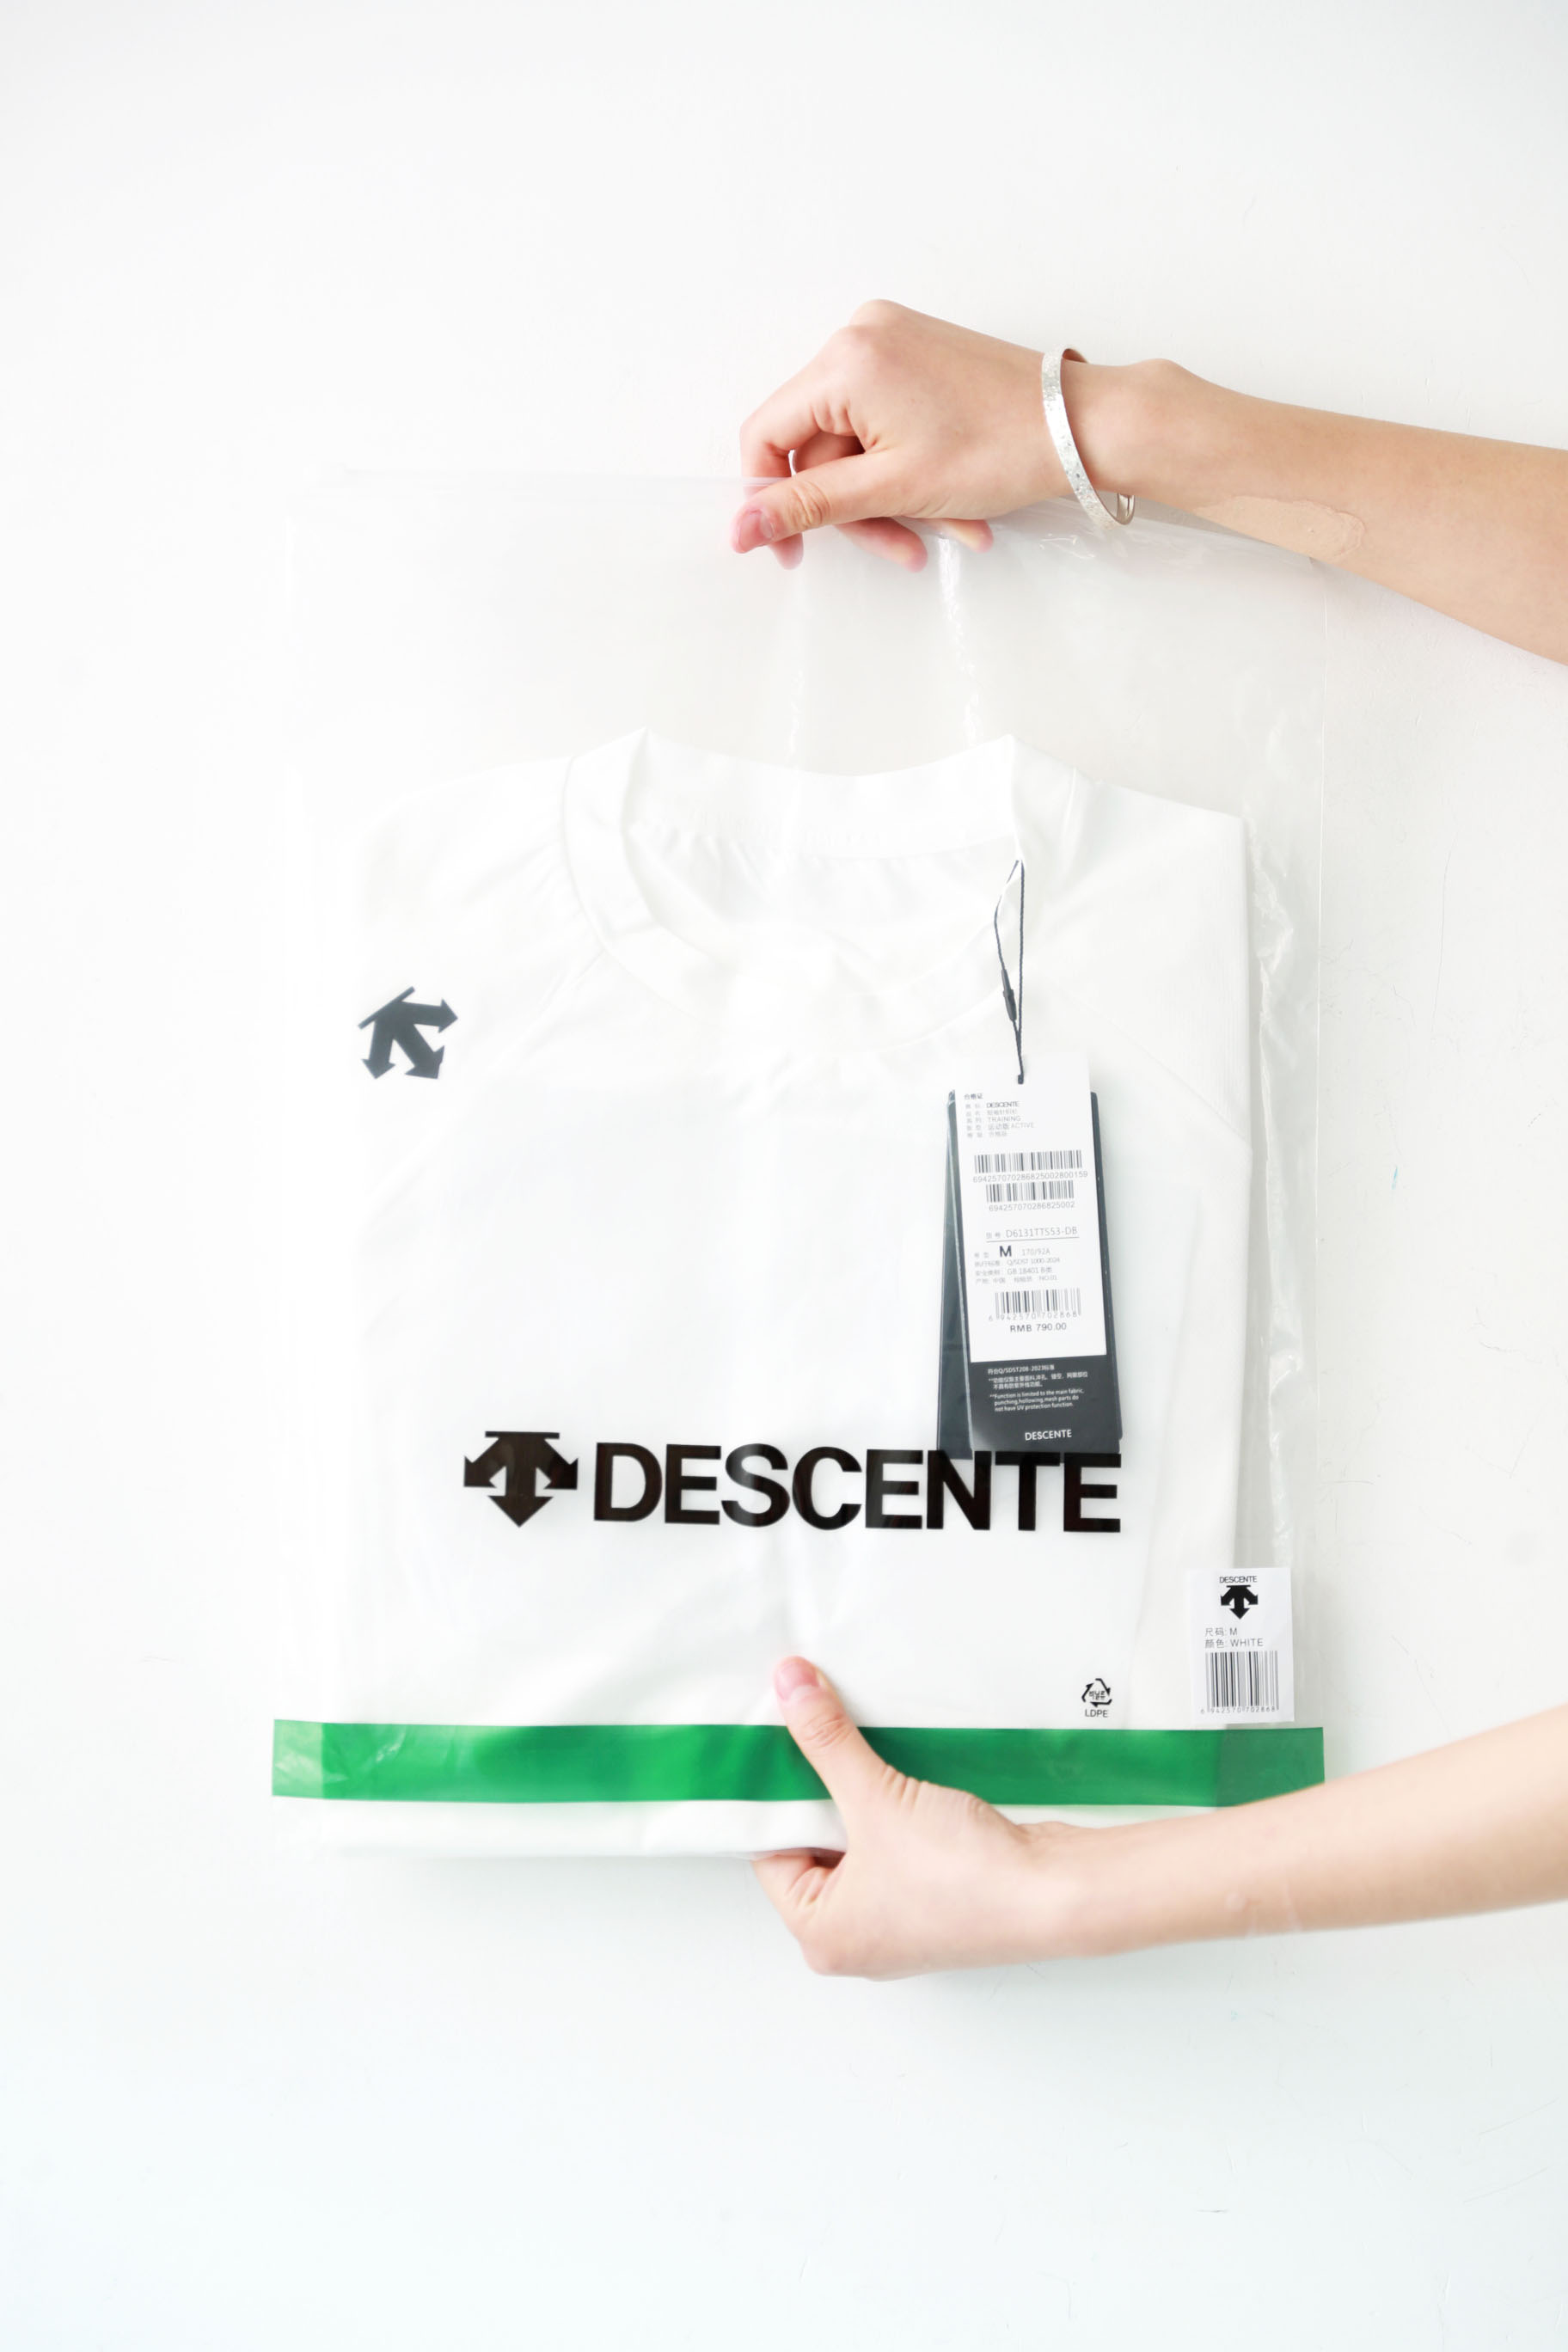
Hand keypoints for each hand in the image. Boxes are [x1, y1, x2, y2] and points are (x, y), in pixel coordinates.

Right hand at [731, 300, 1142, 574]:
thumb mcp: (892, 490)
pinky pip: (887, 425)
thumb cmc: (1002, 448)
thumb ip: (808, 507)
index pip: (767, 436)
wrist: (1082, 425)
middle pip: (818, 445)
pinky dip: (908, 473)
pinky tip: (949, 507)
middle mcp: (862, 336)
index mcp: (846, 360)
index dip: (771, 501)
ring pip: (857, 444)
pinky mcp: (919, 356)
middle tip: (901, 549)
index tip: (794, 550)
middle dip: (857, 509)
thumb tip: (740, 528)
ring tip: (940, 534)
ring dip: (890, 501)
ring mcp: (893, 342)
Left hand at [752, 1656, 1091, 1976]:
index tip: (775, 1739)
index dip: (775, 1793)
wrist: (1054, 1892)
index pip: (771, 1852)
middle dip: (819, 1788)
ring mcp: (902, 1920)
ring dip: (861, 1792)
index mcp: (822, 1934)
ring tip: (854, 1740)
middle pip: (814, 1844)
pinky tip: (898, 1767)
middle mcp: (858, 1936)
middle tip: (810, 1728)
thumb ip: (827, 1741)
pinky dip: (894, 1805)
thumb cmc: (965, 1879)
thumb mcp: (876, 1798)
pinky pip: (897, 1842)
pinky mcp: (939, 1897)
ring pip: (860, 1839)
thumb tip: (791, 1689)